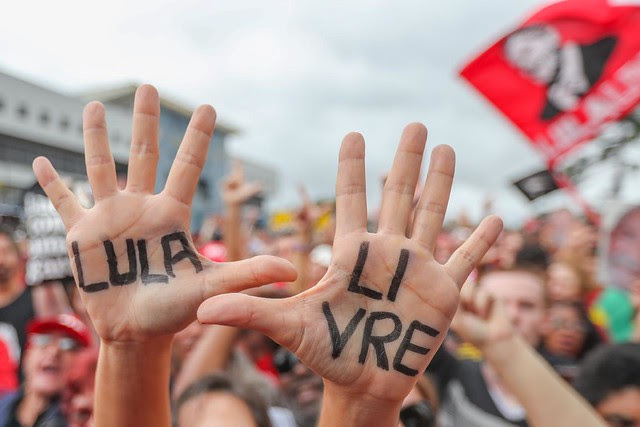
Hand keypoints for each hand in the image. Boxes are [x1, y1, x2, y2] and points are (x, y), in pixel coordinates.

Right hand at [32, 85, 295, 342]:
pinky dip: (52, 184)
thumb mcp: (212, 286)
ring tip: (92, 106)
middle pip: (144, 155)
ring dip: (95, 138)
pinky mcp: (82, 235)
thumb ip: (248, 274)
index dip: (197, 137)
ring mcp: (110, 218)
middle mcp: (142, 208)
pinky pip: (64, 202)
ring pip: (101, 167)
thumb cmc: (175, 310)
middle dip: (145, 121)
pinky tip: (40, 162)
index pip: (187, 166)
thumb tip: (292, 271)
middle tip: (148, 86)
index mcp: (172, 214)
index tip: (208, 106)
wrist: (137, 332)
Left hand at [198, 123, 501, 405]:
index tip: (353, 134)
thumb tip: (204, 309)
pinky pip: (466, 261)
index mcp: (351, 253)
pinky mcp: (444, 293)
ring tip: (447, 148)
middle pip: (397, 195)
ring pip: (432, 215)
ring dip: (440, 183)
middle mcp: (386, 253)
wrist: (362, 384)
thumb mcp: (290, 328)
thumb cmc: (326, 353)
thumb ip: (252, 312)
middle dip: (405, 159)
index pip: (351, 199)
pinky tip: (496, 219)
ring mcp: (417, 269)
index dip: (352, 167)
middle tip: (414, 123)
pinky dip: (480, 242)